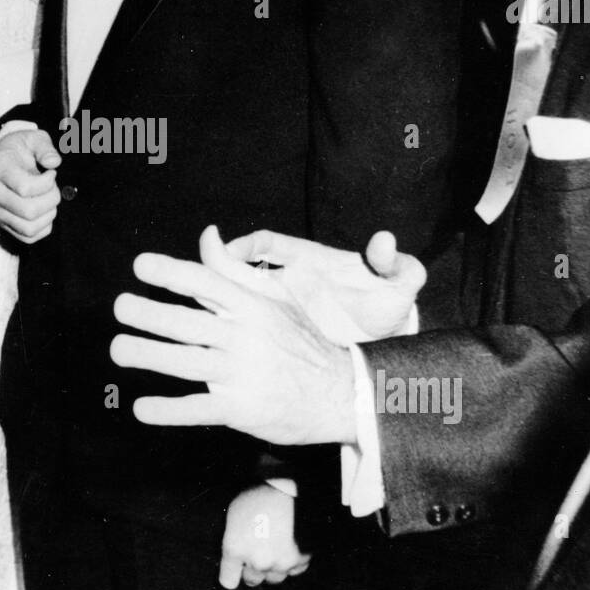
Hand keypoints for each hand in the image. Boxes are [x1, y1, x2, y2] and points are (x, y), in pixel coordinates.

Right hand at [0, 128, 61, 242]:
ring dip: (49, 214)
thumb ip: (45, 147)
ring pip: (29, 228)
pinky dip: (44, 226)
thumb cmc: (21, 148)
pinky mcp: (3, 224)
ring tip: (49, 198)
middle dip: (51, 199)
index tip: (51, 172)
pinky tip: (45, 210)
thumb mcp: (34, 138)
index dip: (47, 182)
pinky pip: (29, 237)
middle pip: (29, 211)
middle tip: (53, 186)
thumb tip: (54, 162)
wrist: (2, 158)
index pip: (25, 188)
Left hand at [110, 229, 355, 443]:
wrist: (342, 393)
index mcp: (251, 307)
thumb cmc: (300, 340)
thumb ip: (233, 268)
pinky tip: (141, 408)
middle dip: (149, 314)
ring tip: (118, 350)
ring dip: (147, 355)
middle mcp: (245, 337)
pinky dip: (168, 410)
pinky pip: (199, 409)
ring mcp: (243, 374)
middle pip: (188, 322)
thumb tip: (206, 234)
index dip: (171, 272)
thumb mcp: (275, 296)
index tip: (140, 265)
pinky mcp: (242, 409)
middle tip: (120, 307)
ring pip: (186, 363)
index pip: (206, 282)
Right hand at [205, 225, 425, 343]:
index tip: (230, 250)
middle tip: (190, 279)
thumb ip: (397, 263)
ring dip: (214, 303)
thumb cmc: (388, 303)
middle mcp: (288, 280)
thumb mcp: (399, 284)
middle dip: (214, 271)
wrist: (386, 338)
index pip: (270, 243)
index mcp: (310, 260)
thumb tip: (385, 240)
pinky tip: (216, 348)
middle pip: (242, 270)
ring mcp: (283, 308)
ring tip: (191, 314)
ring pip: (239, 301)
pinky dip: (233, 334)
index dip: (248, 244)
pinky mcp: (284, 333)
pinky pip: (252, 330)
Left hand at [220, 485, 310, 588]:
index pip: (228, 581)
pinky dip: (292, 562)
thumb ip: (233, 542)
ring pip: (274, 578)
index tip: (235, 570)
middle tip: (257, 551)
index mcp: (236, 549)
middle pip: (252, 580)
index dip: (231, 574)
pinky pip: (294, 570)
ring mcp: (280, 563)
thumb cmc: (258, 496)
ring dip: (273, 567)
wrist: (289, 489)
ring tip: (274, 547)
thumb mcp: (234, 516)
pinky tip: (290, 545)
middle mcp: (257, 561)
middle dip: (253, 569)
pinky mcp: (300, 561)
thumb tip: (236, 557)